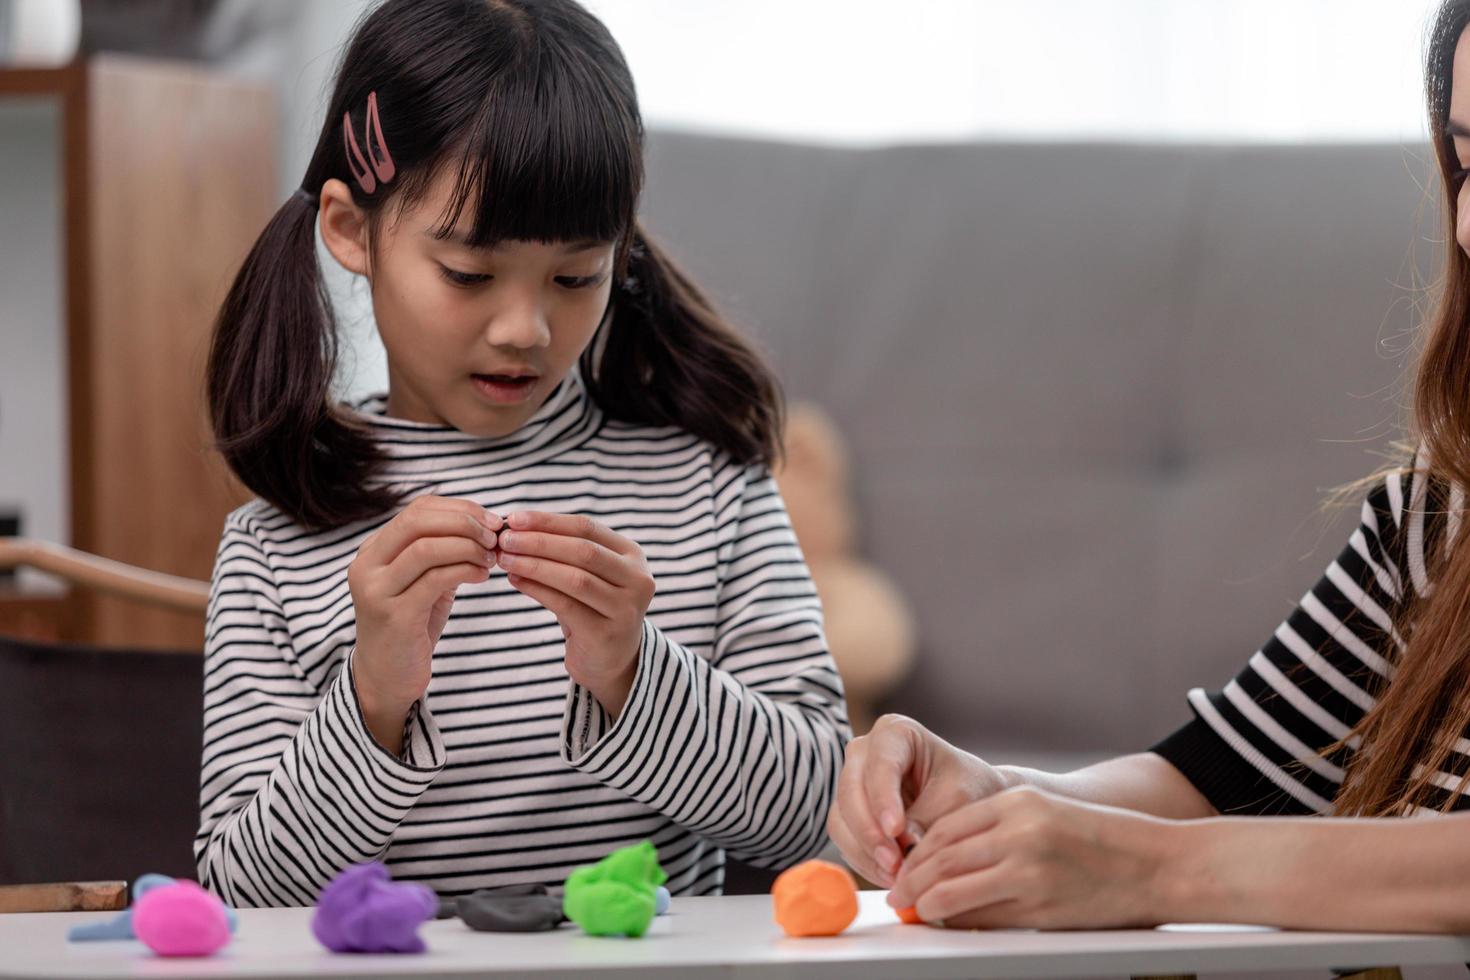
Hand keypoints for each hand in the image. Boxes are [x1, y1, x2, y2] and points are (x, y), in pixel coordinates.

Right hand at [347, 496, 499, 752]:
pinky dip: (465, 570)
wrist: (386, 677)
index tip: (493, 520)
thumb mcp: (423, 580)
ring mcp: (376, 590)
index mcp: (374, 550)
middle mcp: (367, 565)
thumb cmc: (411, 624)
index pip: (419, 509)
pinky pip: (435, 579)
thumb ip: (443, 551)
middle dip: (466, 522)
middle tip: (497, 535)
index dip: (461, 509)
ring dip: (468, 547)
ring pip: (427, 548)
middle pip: (419, 521)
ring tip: (492, 557)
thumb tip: (486, 523)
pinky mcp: (393, 615)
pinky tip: (483, 576)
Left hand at [495, 511, 655, 717]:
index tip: (513, 518)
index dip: (549, 521)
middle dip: (539, 542)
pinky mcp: (607, 634)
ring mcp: (625, 608)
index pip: (588, 527)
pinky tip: (515, 580)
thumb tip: (514, 527)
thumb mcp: (586, 575)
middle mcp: (637, 579)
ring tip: (505, 559)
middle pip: (583, 551)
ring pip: (575, 578)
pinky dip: (537, 590)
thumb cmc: (591, 609)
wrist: (610, 661)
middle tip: (504, 539)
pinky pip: (566, 605)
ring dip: (535, 565)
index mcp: (633, 556)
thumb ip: (562, 552)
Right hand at [827, 715, 1014, 887]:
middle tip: (894, 863)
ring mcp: (852, 783)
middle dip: (870, 832)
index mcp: (895, 732)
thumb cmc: (968, 789)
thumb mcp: (958, 800)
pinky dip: (864, 861)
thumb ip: (928, 820)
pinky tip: (890, 876)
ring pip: (841, 819)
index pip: (880, 764)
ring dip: (865, 852)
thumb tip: (901, 850)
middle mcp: (865, 753)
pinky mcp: (849, 814)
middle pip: (850, 791)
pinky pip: (844, 840)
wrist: (972, 804)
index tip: (895, 830)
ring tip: (897, 877)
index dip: (883, 798)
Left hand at [887, 786, 1174, 928]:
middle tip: (898, 896)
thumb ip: (999, 833)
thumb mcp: (1046, 818)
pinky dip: (962, 924)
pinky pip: (986, 918)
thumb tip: (946, 863)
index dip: (918, 852)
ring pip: (953, 891)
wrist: (1158, 865)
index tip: (904, 866)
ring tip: (917, 912)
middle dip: (913, 881)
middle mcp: (1018, 832)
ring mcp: (1028, 870)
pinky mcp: (1041, 907)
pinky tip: (955, 925)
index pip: (946, 828)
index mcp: (1018, 804)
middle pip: (941, 858)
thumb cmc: (1104, 842)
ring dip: (928, 906)